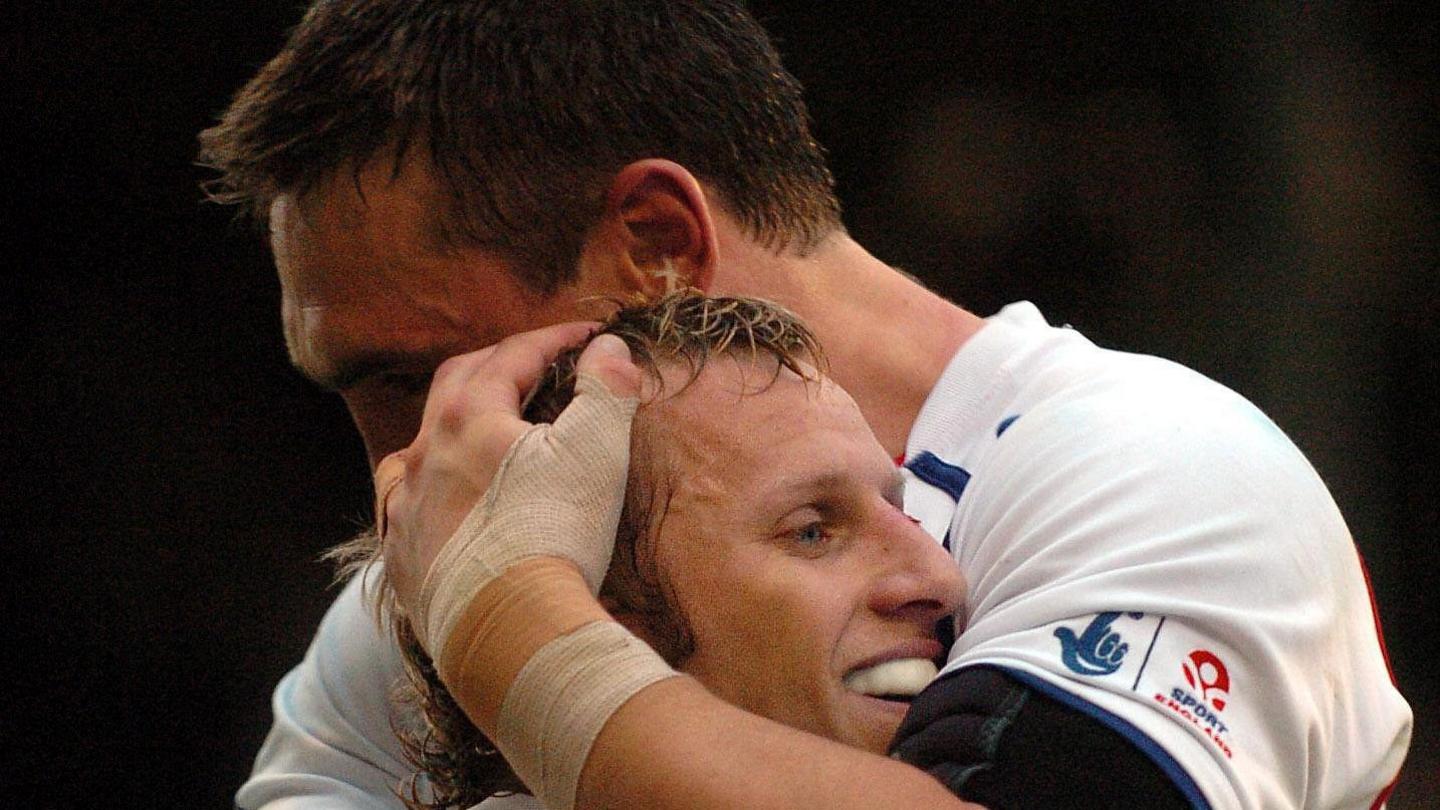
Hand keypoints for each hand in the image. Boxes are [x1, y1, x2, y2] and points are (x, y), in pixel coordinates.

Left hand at [374, 322, 641, 647]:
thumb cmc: (555, 534)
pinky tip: (443, 500)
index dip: (554, 341)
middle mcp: (424, 451)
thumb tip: (609, 347)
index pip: (514, 355)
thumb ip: (606, 390)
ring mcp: (404, 503)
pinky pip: (406, 502)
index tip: (587, 338)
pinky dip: (431, 486)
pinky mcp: (401, 553)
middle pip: (458, 383)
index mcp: (470, 416)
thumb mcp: (596, 452)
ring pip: (420, 443)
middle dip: (499, 365)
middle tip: (537, 366)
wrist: (509, 630)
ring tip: (481, 429)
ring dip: (453, 424)